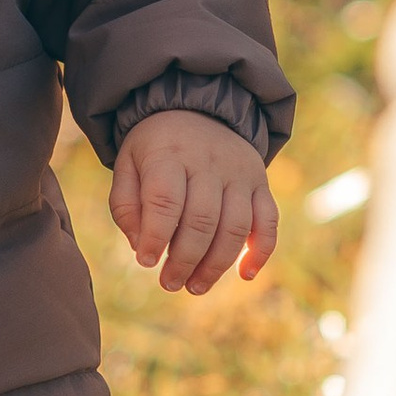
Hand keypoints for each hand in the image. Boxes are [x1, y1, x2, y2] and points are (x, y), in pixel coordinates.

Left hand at [109, 111, 278, 295]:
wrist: (196, 108)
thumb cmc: (155, 148)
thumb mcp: (127, 165)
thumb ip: (127, 206)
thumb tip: (142, 248)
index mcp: (169, 154)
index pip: (165, 200)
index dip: (156, 236)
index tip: (146, 262)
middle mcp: (209, 162)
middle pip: (202, 220)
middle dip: (185, 260)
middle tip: (170, 283)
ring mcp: (239, 172)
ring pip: (235, 226)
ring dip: (217, 264)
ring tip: (195, 286)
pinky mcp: (260, 183)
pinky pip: (268, 220)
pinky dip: (261, 250)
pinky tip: (245, 274)